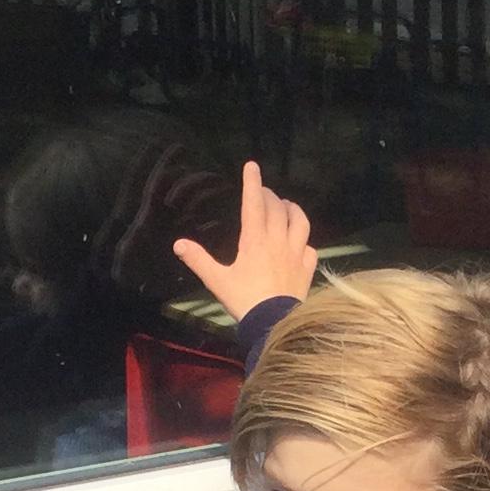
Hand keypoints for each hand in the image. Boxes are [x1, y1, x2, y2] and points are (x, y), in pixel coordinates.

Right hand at [174, 160, 315, 319]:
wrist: (274, 324)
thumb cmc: (244, 300)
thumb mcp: (217, 280)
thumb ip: (198, 260)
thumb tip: (178, 244)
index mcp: (255, 240)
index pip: (254, 203)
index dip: (253, 183)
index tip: (252, 166)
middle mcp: (278, 241)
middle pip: (278, 209)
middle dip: (270, 196)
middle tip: (264, 192)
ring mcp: (296, 254)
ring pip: (300, 222)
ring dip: (293, 210)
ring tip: (288, 206)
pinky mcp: (307, 269)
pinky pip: (311, 249)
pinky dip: (305, 241)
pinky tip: (301, 244)